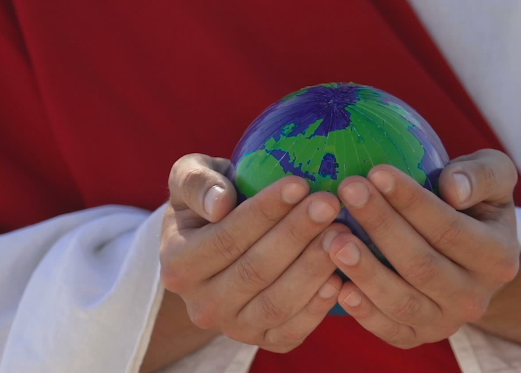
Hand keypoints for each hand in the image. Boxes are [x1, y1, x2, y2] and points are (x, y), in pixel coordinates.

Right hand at [159, 154, 347, 352]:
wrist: (222, 249)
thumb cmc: (212, 202)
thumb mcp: (191, 179)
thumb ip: (197, 183)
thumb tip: (220, 203)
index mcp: (178, 264)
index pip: (226, 238)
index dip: (265, 211)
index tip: (300, 183)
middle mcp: (202, 305)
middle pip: (255, 270)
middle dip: (297, 234)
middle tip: (330, 203)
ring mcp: (234, 328)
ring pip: (277, 303)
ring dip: (313, 267)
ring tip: (341, 232)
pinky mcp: (265, 341)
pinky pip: (294, 330)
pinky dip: (319, 306)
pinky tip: (340, 275)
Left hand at [322, 149, 520, 348]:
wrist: (474, 258)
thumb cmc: (475, 203)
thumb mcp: (494, 177)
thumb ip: (482, 175)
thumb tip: (453, 188)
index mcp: (498, 256)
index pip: (450, 229)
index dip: (411, 201)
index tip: (376, 171)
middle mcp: (476, 297)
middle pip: (421, 264)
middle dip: (381, 225)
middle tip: (347, 191)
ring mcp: (447, 322)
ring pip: (402, 302)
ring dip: (365, 271)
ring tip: (333, 238)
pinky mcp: (419, 337)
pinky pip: (389, 330)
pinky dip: (363, 312)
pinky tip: (337, 284)